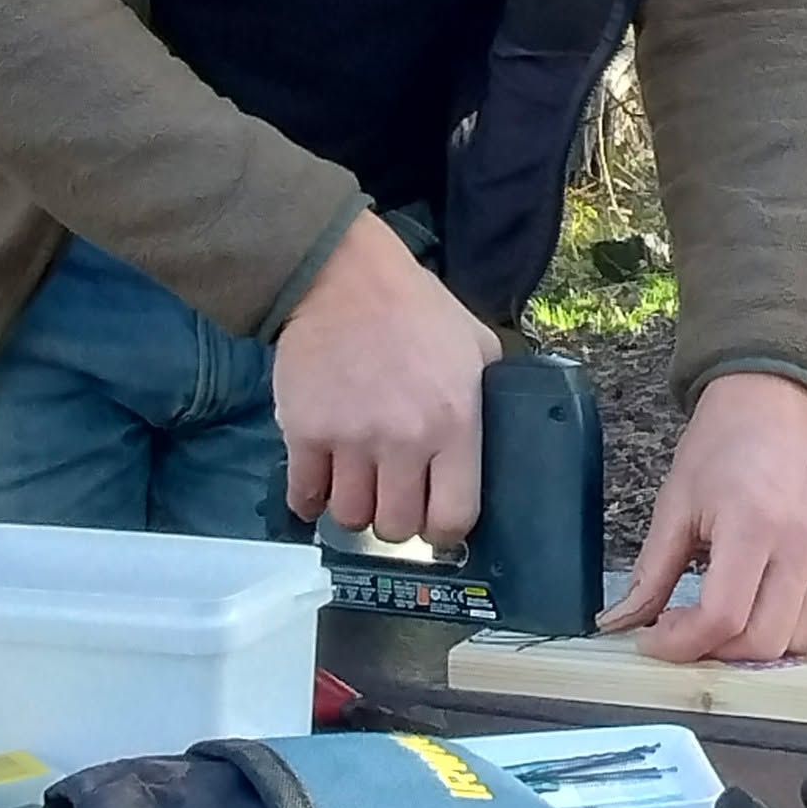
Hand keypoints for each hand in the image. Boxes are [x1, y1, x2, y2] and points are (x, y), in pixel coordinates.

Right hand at [273, 212, 502, 543]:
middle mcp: (404, 439)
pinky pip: (303, 494)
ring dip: (355, 509)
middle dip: (398, 521)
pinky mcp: (303, 431)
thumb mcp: (478, 347)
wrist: (343, 276)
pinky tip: (319, 487)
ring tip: (359, 488)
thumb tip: (503, 439)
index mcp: (456, 422)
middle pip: (397, 526)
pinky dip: (309, 500)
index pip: (454, 516)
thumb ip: (490, 398)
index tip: (438, 524)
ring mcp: (350, 438)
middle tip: (396, 500)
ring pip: (350, 516)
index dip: (446, 531)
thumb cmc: (417, 309)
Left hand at [598, 372, 806, 662]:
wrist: (774, 403)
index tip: (655, 640)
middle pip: (762, 642)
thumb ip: (650, 573)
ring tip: (719, 623)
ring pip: (796, 642)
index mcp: (752, 525)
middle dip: (715, 652)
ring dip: (752, 649)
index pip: (722, 615)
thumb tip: (620, 622)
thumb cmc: (722, 444)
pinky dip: (786, 633)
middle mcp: (801, 545)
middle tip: (684, 634)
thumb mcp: (674, 503)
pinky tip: (755, 612)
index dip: (681, 643)